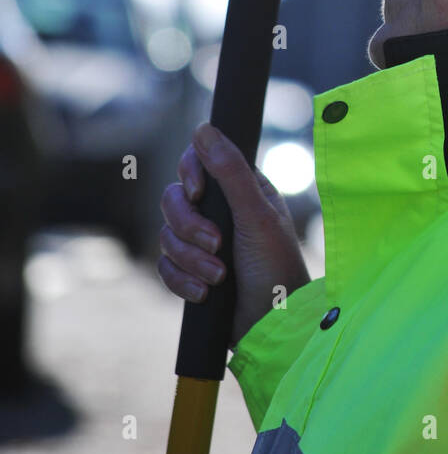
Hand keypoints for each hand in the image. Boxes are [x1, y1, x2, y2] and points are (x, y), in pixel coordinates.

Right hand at [157, 123, 310, 348]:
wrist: (273, 325)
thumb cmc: (276, 266)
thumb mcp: (256, 215)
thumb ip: (230, 171)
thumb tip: (203, 128)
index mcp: (240, 189)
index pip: (197, 163)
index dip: (190, 175)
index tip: (199, 193)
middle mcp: (219, 211)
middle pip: (174, 200)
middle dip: (189, 226)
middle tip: (217, 245)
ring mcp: (203, 242)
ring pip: (167, 234)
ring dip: (190, 259)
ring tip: (219, 277)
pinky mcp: (191, 271)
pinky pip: (165, 267)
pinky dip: (182, 280)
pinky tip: (206, 293)